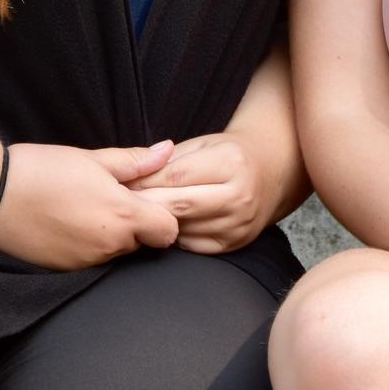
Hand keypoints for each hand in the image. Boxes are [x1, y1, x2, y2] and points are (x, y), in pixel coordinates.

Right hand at [0, 141, 179, 269]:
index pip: (168, 230)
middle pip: (142, 241)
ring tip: (83, 207)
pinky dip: (87, 246)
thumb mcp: (91, 158)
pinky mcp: (65, 272)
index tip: (144, 198)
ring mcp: (86, 263)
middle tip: (108, 197)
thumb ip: (134, 161)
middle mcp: (109, 246)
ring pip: (116, 252)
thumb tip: (167, 151)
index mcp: (122, 216)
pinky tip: (67, 223)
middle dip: (134, 223)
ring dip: (109, 235)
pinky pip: (90, 261)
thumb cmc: (42, 169)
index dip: (162, 215)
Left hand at [125, 131, 278, 253]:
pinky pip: (191, 245)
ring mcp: (238, 224)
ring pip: (181, 228)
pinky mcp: (233, 244)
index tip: (120, 184)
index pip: (175, 177)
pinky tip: (164, 225)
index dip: (143, 182)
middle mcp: (239, 196)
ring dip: (155, 223)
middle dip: (144, 205)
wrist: (269, 173)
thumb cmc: (228, 154)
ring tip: (138, 214)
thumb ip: (168, 161)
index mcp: (231, 163)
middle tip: (119, 203)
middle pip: (177, 206)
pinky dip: (173, 236)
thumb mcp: (202, 145)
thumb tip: (131, 177)